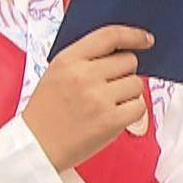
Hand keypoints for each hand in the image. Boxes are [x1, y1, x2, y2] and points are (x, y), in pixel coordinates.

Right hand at [23, 25, 152, 172]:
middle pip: (129, 61)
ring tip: (107, 104)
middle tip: (109, 87)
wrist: (36, 146)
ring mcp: (98, 98)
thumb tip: (123, 51)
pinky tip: (114, 115)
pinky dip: (132, 111)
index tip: (146, 39)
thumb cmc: (48, 111)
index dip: (133, 35)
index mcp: (68, 60)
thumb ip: (86, 59)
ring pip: (136, 83)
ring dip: (128, 93)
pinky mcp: (111, 120)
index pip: (110, 36)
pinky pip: (139, 106)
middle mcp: (84, 76)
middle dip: (124, 72)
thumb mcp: (57, 73)